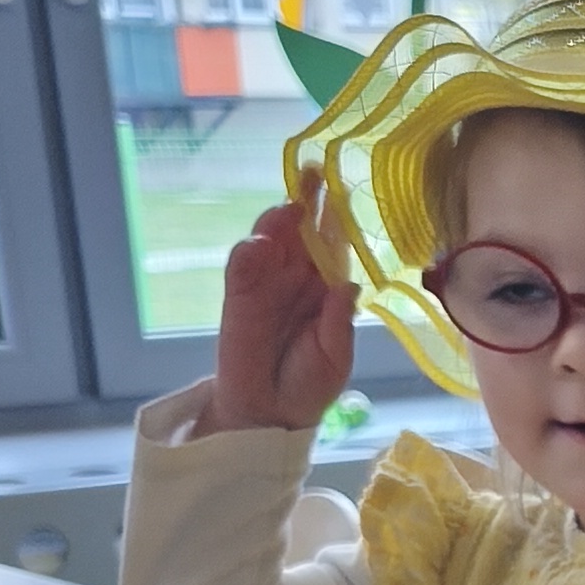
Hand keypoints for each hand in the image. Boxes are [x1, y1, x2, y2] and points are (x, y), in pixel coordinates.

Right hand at [207, 192, 355, 435]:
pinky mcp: (239, 294)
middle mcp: (298, 277)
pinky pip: (243, 265)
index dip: (338, 217)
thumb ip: (338, 323)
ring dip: (279, 219)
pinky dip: (250, 251)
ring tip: (292, 205)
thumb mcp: (336, 358)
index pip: (335, 244)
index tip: (345, 187)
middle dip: (308, 200)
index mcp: (328, 287)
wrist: (270, 413)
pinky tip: (260, 242)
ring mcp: (267, 282)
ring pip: (272, 238)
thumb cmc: (309, 384)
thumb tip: (345, 284)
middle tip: (314, 171)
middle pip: (302, 230)